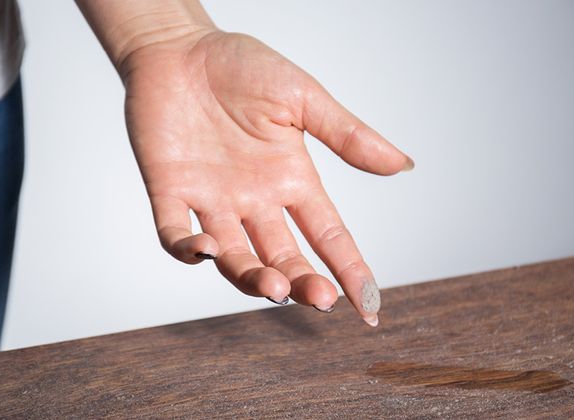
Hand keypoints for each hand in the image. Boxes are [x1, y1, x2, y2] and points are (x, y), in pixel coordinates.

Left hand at [121, 30, 412, 325]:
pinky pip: (174, 234)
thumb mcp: (301, 97)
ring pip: (234, 257)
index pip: (329, 235)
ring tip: (273, 286)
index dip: (351, 270)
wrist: (179, 46)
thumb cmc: (240, 65)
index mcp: (291, 179)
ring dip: (252, 277)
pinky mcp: (169, 191)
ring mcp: (211, 200)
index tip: (371, 306)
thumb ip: (346, 134)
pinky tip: (206, 251)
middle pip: (284, 257)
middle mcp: (254, 200)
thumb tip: (403, 164)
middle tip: (320, 298)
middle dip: (303, 282)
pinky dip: (187, 250)